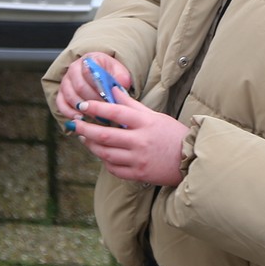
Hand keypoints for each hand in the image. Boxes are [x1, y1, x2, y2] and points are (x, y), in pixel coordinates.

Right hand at [55, 53, 131, 120]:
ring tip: (94, 117)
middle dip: (92, 101)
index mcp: (89, 60)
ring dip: (82, 108)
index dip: (98, 87)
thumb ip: (121, 79)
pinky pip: (61, 103)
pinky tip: (80, 118)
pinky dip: (69, 112)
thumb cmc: (110, 74)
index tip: (108, 98)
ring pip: (70, 96)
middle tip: (104, 112)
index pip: (88, 72)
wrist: (101, 75)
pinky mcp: (61, 93)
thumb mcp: (119, 73)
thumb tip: (119, 88)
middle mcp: (74, 68)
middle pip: (79, 86)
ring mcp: (66, 81)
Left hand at [67, 89, 187, 186]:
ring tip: (85, 138)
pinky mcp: (138, 175)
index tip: (82, 105)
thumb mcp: (155, 116)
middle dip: (86, 129)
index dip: (96, 108)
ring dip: (92, 146)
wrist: (189, 161)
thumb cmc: (172, 135)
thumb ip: (132, 105)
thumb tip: (114, 90)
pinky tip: (102, 154)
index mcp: (145, 123)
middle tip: (76, 124)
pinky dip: (105, 161)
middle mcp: (140, 141)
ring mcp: (138, 160)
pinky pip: (114, 169)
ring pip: (106, 154)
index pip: (116, 113)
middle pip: (105, 136)